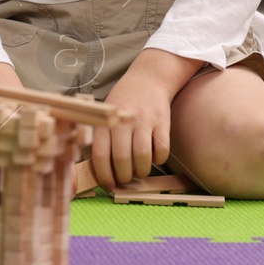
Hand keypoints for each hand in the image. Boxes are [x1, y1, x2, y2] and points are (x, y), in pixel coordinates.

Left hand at [91, 71, 171, 190]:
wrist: (148, 79)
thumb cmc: (123, 102)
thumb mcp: (105, 114)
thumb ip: (102, 137)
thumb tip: (101, 171)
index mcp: (106, 121)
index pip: (101, 154)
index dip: (104, 175)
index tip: (108, 185)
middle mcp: (124, 121)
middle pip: (123, 159)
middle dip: (123, 177)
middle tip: (124, 180)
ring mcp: (144, 121)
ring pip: (143, 157)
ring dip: (141, 172)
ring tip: (138, 172)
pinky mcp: (162, 122)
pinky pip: (162, 150)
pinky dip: (158, 160)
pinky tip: (153, 158)